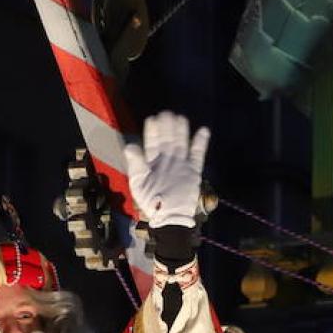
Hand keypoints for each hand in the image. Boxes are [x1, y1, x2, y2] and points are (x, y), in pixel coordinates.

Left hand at [122, 111, 210, 229]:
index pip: (152, 143)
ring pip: (181, 144)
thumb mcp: (138, 183)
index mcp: (152, 162)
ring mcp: (181, 165)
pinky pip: (197, 155)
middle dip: (167, 127)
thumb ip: (136, 164)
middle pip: (168, 140)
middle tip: (167, 114)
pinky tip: (202, 130)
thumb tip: (130, 146)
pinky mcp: (193, 171)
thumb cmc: (151, 202)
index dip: (152, 131)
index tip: (152, 119)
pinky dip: (200, 143)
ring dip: (181, 131)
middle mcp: (167, 160)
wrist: (169, 218)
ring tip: (181, 118)